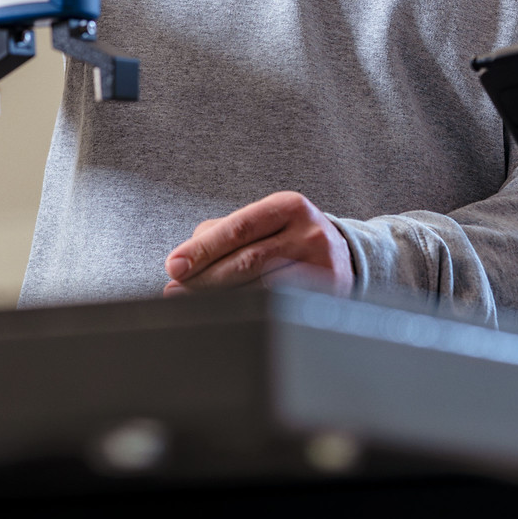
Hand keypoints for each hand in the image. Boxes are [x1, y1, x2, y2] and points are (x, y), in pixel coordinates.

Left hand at [162, 191, 354, 295]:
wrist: (343, 256)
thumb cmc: (289, 238)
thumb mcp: (264, 222)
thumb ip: (222, 232)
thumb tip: (184, 259)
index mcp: (289, 206)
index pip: (238, 228)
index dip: (203, 249)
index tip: (174, 265)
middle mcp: (309, 233)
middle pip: (247, 261)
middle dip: (205, 279)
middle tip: (175, 290)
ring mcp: (321, 266)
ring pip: (260, 288)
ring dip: (220, 298)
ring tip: (192, 302)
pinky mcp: (326, 295)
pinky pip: (277, 306)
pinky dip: (246, 310)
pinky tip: (226, 312)